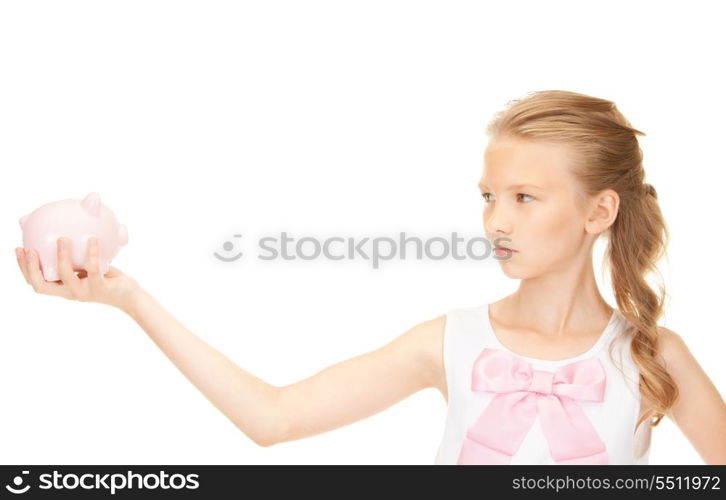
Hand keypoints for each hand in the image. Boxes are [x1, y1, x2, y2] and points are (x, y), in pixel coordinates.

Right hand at [16, 237, 141, 310]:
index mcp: (63, 287)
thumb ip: (75, 253)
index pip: (36, 282)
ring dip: (61, 257)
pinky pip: (94, 269)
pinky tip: (93, 239)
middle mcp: (70, 292)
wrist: (130, 295)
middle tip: (29, 249)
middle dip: (31, 268)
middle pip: (42, 285)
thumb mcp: (87, 264)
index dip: (24, 268)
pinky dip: (92, 254)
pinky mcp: (101, 288)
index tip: (19, 249)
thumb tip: (64, 228)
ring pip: (66, 276)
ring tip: (62, 239)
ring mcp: (85, 292)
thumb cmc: (106, 278)